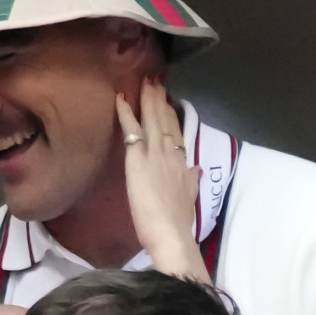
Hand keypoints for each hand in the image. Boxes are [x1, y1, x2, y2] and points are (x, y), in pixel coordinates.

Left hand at [116, 77, 210, 281]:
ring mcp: (155, 155)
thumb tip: (194, 168)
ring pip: (152, 120)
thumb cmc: (178, 223)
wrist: (171, 234)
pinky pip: (131, 131)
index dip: (172, 115)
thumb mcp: (189, 198)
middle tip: (156, 80)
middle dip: (161, 100)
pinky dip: (126, 113)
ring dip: (148, 100)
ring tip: (146, 82)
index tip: (169, 100)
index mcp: (183, 164)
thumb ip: (191, 180)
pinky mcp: (137, 160)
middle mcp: (171, 154)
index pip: (177, 133)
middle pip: (166, 121)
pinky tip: (121, 98)